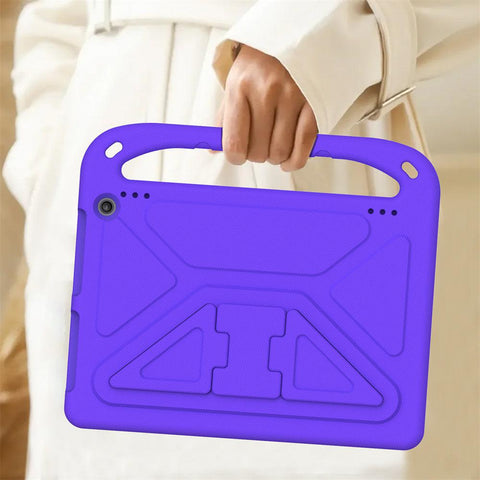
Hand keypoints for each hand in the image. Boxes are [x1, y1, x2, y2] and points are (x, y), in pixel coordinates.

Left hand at [216, 44, 317, 171]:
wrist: (287, 40)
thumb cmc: (256, 70)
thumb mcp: (233, 87)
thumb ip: (224, 120)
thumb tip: (214, 150)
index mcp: (240, 88)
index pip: (234, 142)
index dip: (235, 157)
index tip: (238, 156)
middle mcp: (266, 91)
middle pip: (258, 151)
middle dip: (256, 156)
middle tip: (257, 146)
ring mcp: (292, 97)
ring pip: (280, 152)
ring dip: (275, 158)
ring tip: (273, 148)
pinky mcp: (313, 103)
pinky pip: (304, 145)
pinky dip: (295, 161)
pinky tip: (289, 161)